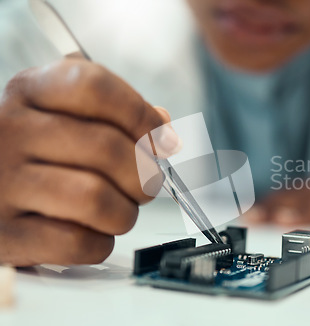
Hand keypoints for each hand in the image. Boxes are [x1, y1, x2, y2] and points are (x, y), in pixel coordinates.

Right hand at [0, 59, 176, 265]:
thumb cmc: (35, 151)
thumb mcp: (64, 114)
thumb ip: (116, 114)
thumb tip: (163, 127)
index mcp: (30, 91)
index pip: (95, 87)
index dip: (141, 115)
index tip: (161, 138)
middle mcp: (10, 131)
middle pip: (107, 148)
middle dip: (145, 174)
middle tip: (146, 183)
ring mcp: (1, 183)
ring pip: (94, 199)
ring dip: (125, 212)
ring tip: (120, 210)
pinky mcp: (4, 234)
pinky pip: (75, 242)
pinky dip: (99, 243)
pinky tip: (92, 232)